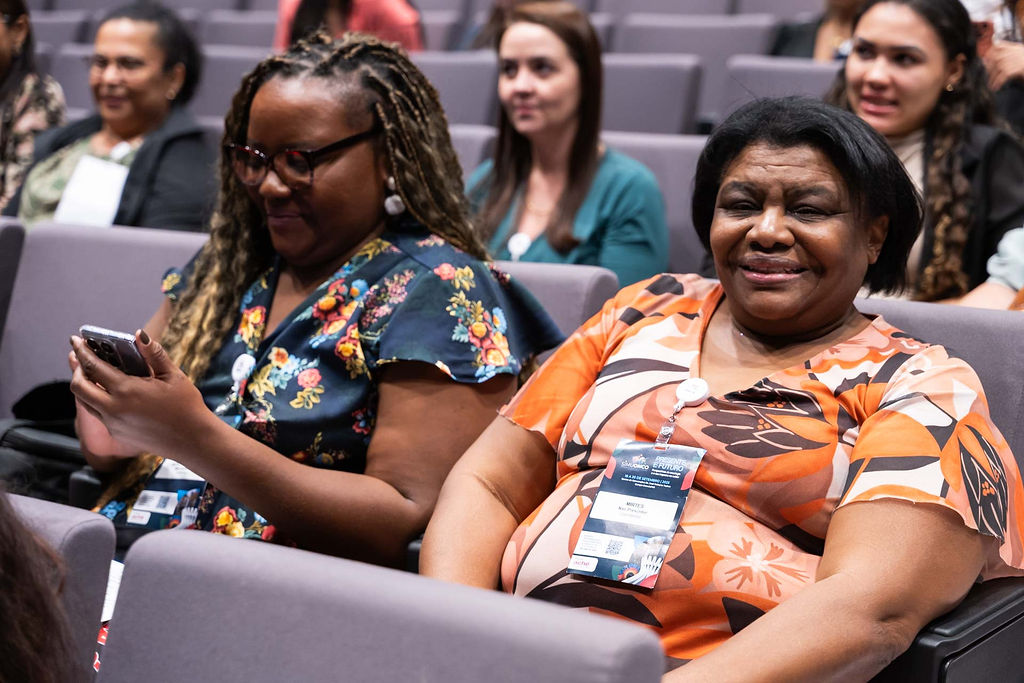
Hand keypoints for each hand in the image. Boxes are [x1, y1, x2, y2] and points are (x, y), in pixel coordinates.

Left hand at [69, 329, 210, 461]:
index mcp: (127, 390)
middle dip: (76, 369)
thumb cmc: (186, 406)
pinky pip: (99, 414)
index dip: (82, 351)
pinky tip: (110, 394)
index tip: (75, 340)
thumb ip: (154, 354)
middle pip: (78, 387)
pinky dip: (97, 400)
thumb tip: (139, 334)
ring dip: (83, 386)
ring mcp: (113, 424)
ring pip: (84, 402)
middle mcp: (113, 408)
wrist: (192, 440)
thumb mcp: (173, 375)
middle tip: (80, 357)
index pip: (93, 366)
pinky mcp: (117, 434)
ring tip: (90, 374)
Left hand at [984, 41, 1023, 90]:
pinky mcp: (1016, 69)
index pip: (997, 46)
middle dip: (989, 68)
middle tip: (989, 76)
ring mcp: (1014, 60)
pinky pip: (1002, 77)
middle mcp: (1014, 52)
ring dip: (993, 78)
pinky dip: (997, 83)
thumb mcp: (1019, 54)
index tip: (985, 60)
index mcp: (1014, 47)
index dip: (990, 53)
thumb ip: (1007, 54)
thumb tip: (986, 59)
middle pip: (995, 58)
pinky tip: (995, 87)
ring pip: (997, 68)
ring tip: (991, 85)